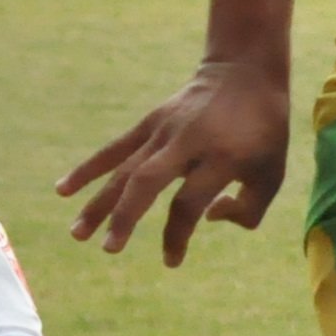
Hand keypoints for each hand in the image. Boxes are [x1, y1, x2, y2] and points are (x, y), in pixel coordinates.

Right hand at [58, 58, 294, 264]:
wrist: (244, 74)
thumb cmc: (263, 133)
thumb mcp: (273, 173)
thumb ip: (249, 209)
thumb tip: (206, 218)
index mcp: (223, 157)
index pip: (189, 202)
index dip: (178, 235)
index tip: (172, 261)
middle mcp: (188, 142)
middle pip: (147, 181)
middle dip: (125, 217)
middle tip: (108, 250)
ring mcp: (165, 129)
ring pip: (125, 167)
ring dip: (99, 201)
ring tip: (76, 233)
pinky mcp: (150, 121)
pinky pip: (115, 148)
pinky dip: (88, 168)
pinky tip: (62, 189)